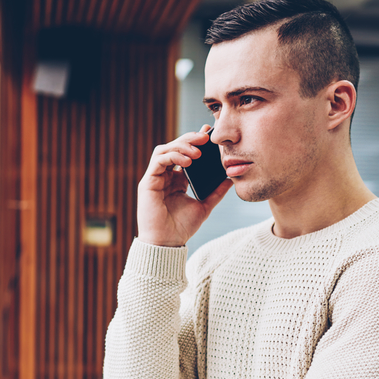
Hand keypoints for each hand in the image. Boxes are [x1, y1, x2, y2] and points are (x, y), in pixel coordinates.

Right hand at [137, 125, 233, 246]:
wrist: (167, 243)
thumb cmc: (182, 228)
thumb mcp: (205, 205)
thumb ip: (216, 191)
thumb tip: (230, 176)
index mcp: (177, 180)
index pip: (185, 154)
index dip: (195, 142)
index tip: (209, 135)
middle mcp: (165, 176)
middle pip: (174, 148)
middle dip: (190, 139)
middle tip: (205, 137)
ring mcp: (155, 178)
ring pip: (165, 150)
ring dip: (181, 146)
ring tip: (198, 152)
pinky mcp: (148, 182)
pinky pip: (158, 160)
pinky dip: (173, 156)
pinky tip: (187, 162)